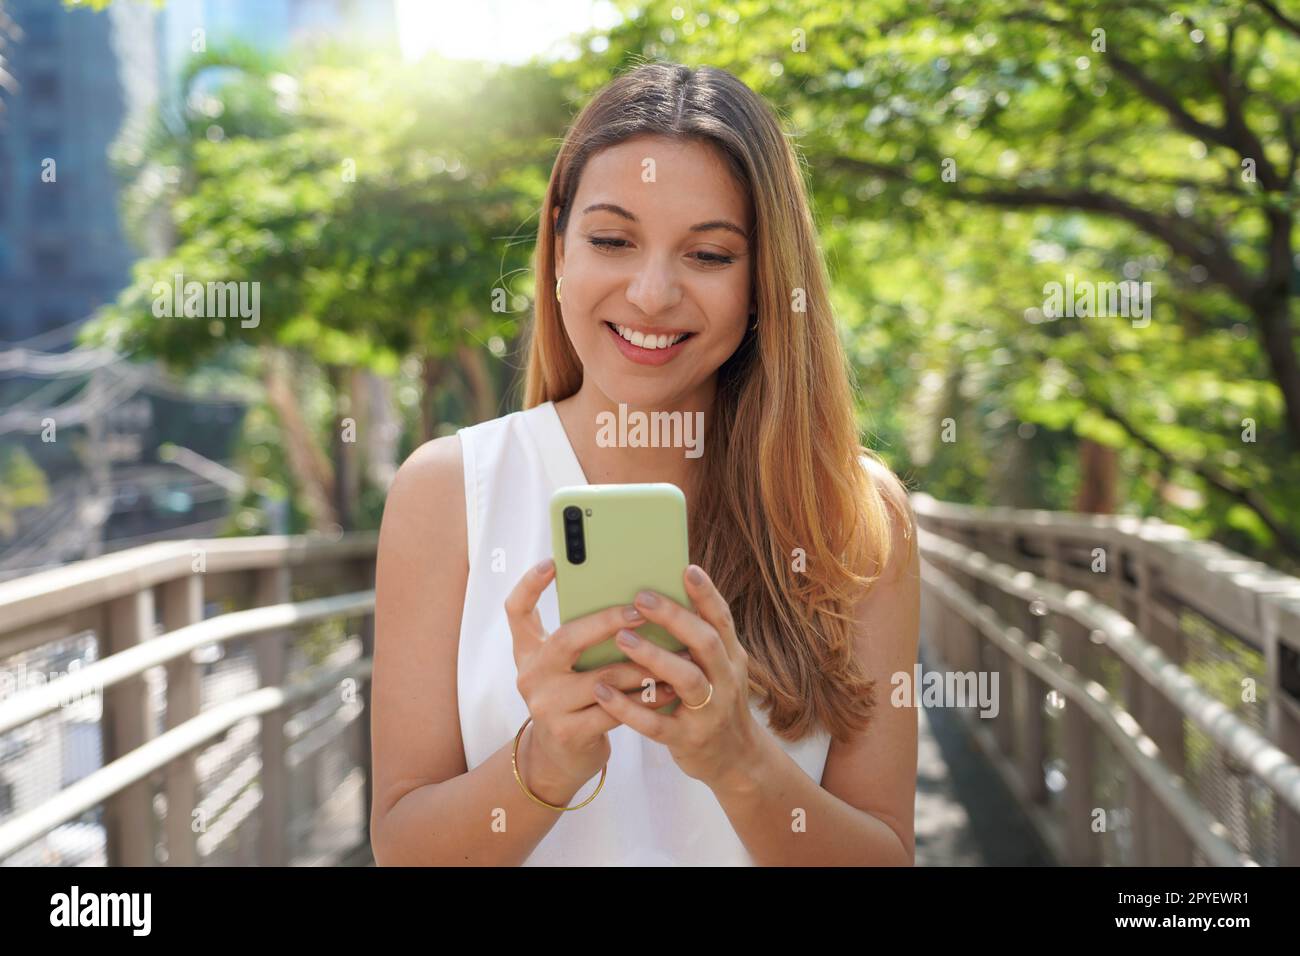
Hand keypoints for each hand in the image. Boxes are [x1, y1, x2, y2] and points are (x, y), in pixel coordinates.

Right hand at [505, 558, 681, 803]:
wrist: (561, 759)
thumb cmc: (575, 699)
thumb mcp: (567, 667)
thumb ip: (584, 639)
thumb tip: (633, 599)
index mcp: (529, 652)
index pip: (516, 611)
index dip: (529, 585)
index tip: (553, 562)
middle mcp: (531, 675)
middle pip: (567, 639)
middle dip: (607, 622)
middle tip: (641, 611)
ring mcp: (547, 706)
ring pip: (603, 678)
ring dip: (644, 665)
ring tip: (675, 651)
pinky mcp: (569, 732)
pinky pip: (616, 709)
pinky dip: (646, 698)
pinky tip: (669, 688)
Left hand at [590, 564, 761, 789]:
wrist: (735, 759)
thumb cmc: (714, 701)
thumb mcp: (718, 667)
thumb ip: (696, 638)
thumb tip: (659, 596)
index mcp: (731, 657)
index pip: (721, 619)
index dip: (706, 594)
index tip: (686, 568)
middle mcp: (726, 681)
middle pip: (706, 643)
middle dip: (675, 618)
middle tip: (641, 597)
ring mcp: (709, 712)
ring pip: (686, 680)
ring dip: (654, 656)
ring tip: (622, 638)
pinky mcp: (688, 740)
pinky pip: (657, 723)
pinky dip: (629, 707)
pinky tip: (603, 691)